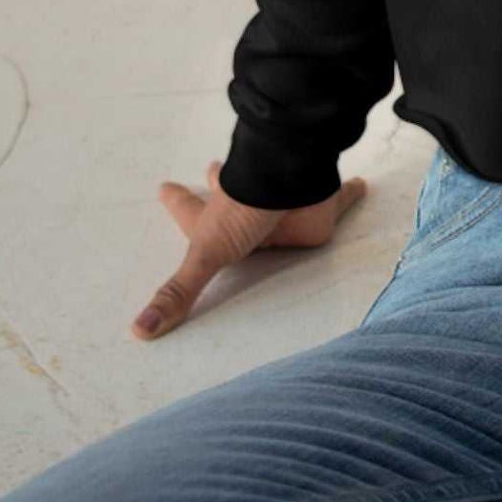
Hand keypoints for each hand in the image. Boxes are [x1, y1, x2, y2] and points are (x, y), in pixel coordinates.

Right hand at [130, 159, 366, 339]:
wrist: (287, 180)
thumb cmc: (242, 212)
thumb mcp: (205, 255)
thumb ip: (178, 293)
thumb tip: (137, 332)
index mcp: (219, 218)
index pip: (189, 212)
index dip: (177, 202)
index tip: (163, 186)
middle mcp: (250, 207)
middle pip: (230, 190)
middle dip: (219, 180)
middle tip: (211, 168)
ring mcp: (282, 203)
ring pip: (279, 192)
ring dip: (277, 185)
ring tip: (281, 178)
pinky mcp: (319, 206)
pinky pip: (342, 197)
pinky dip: (352, 192)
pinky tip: (363, 186)